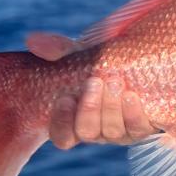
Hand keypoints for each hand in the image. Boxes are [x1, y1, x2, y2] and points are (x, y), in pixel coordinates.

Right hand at [25, 31, 156, 148]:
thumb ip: (58, 50)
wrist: (141, 62)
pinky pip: (138, 129)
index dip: (61, 122)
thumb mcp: (81, 54)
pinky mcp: (143, 127)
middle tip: (95, 81)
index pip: (62, 136)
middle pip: (87, 132)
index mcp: (76, 119)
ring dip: (112, 107)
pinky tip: (132, 95)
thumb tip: (32, 39)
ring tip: (115, 81)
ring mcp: (121, 131)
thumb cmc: (103, 62)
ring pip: (112, 132)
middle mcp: (98, 130)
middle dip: (90, 109)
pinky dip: (133, 113)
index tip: (64, 98)